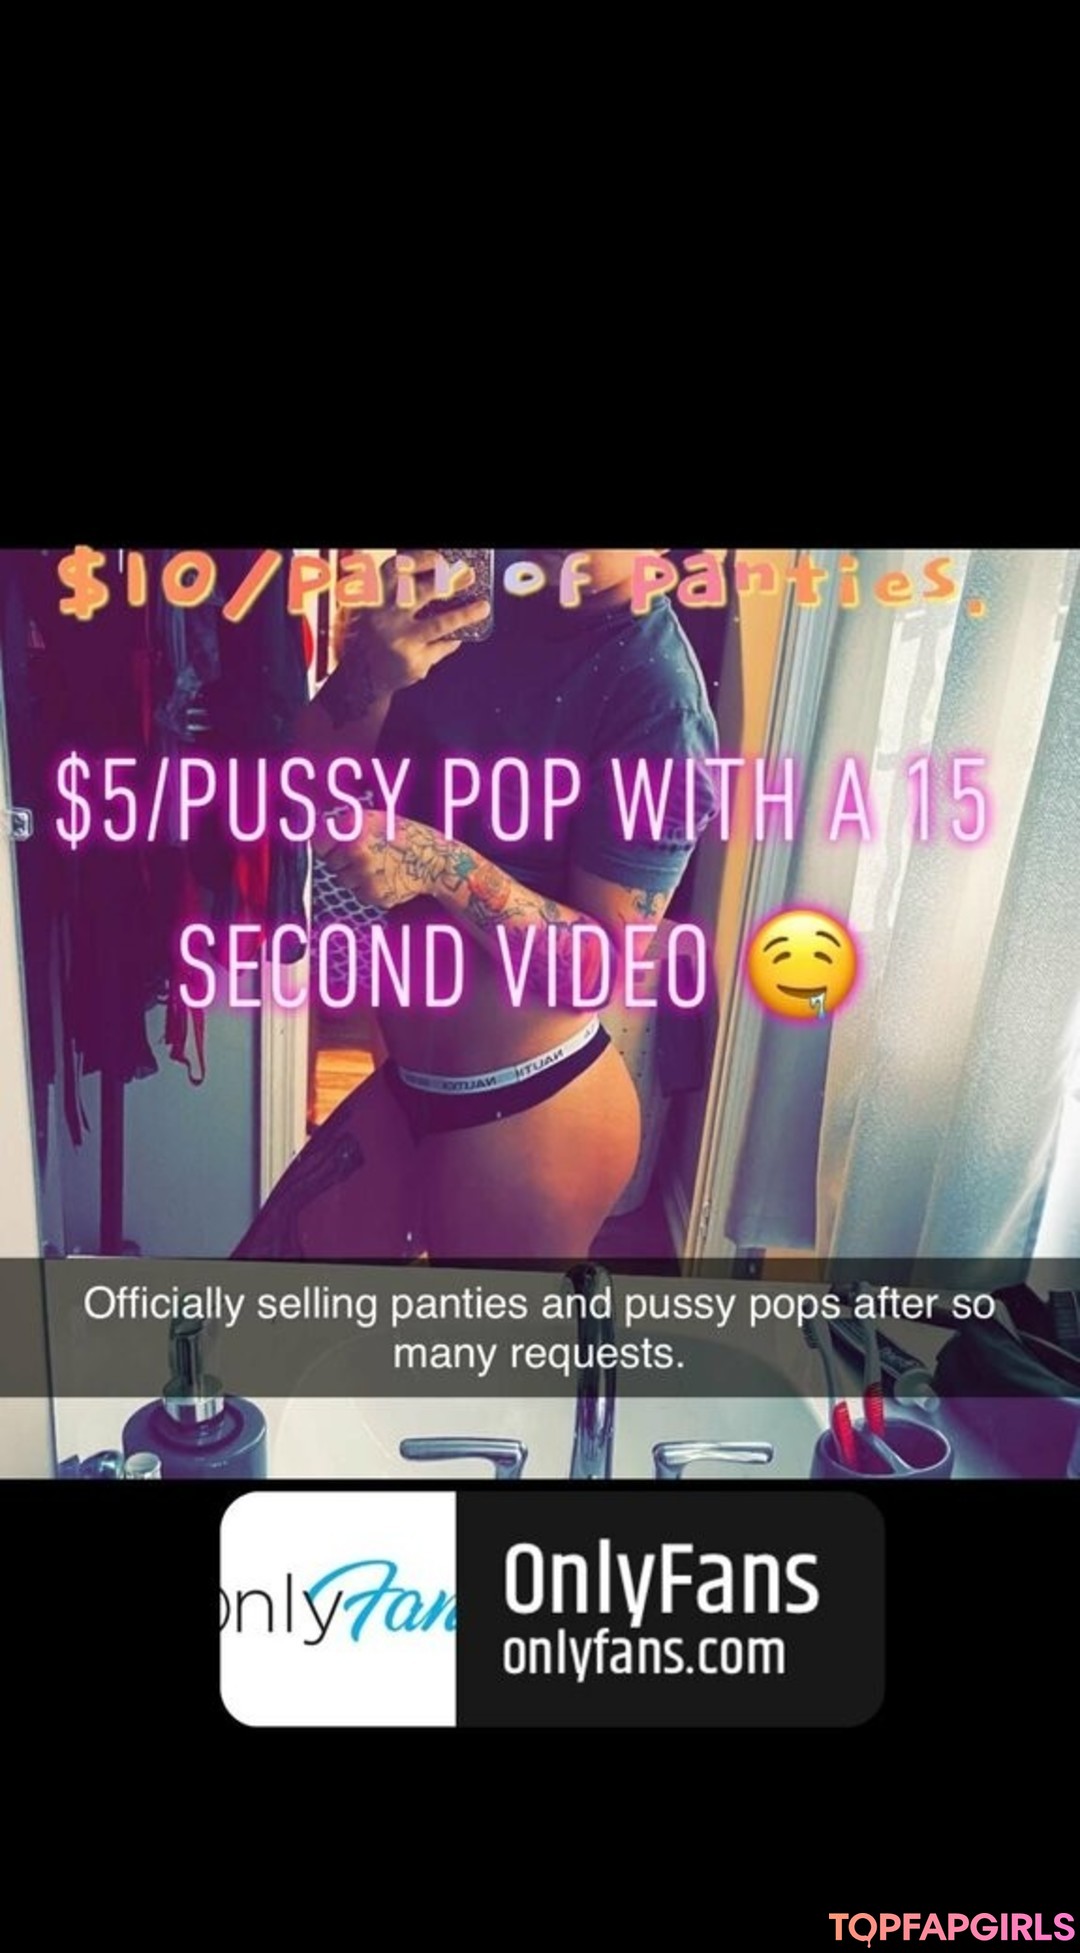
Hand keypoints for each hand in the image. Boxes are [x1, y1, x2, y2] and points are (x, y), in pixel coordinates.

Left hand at [314, 811, 433, 910]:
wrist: (435, 862)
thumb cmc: (406, 837)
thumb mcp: (377, 818)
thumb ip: (348, 825)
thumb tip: (319, 833)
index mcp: (355, 829)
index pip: (318, 842)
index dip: (326, 844)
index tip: (331, 846)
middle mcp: (357, 852)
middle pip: (331, 863)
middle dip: (342, 860)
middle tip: (365, 854)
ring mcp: (365, 876)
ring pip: (344, 880)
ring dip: (355, 875)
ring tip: (378, 866)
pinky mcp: (373, 895)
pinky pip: (359, 893)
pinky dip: (367, 888)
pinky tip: (385, 877)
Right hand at [335, 550, 490, 695]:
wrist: (364, 677)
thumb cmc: (378, 633)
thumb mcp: (378, 608)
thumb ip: (400, 592)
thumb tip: (444, 575)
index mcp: (375, 599)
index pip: (394, 571)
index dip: (418, 561)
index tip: (439, 559)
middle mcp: (385, 618)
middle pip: (420, 593)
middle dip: (448, 582)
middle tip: (469, 575)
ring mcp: (401, 642)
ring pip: (439, 624)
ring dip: (465, 614)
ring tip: (483, 607)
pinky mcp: (414, 662)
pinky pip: (442, 646)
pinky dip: (452, 640)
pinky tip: (458, 636)